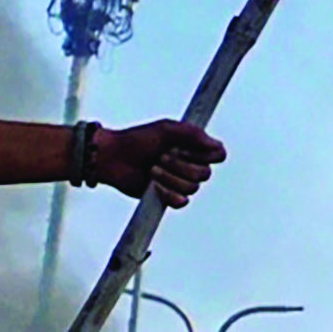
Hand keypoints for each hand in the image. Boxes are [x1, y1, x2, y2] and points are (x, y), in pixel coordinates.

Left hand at [88, 118, 223, 202]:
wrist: (113, 158)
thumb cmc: (137, 140)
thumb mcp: (166, 129)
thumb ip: (193, 134)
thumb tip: (215, 144)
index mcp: (193, 147)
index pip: (219, 155)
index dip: (208, 155)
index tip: (188, 149)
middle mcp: (190, 165)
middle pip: (206, 174)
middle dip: (181, 166)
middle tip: (161, 157)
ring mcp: (179, 182)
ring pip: (192, 188)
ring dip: (169, 178)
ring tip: (151, 170)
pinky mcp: (168, 197)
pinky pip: (182, 202)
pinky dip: (168, 194)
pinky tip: (153, 186)